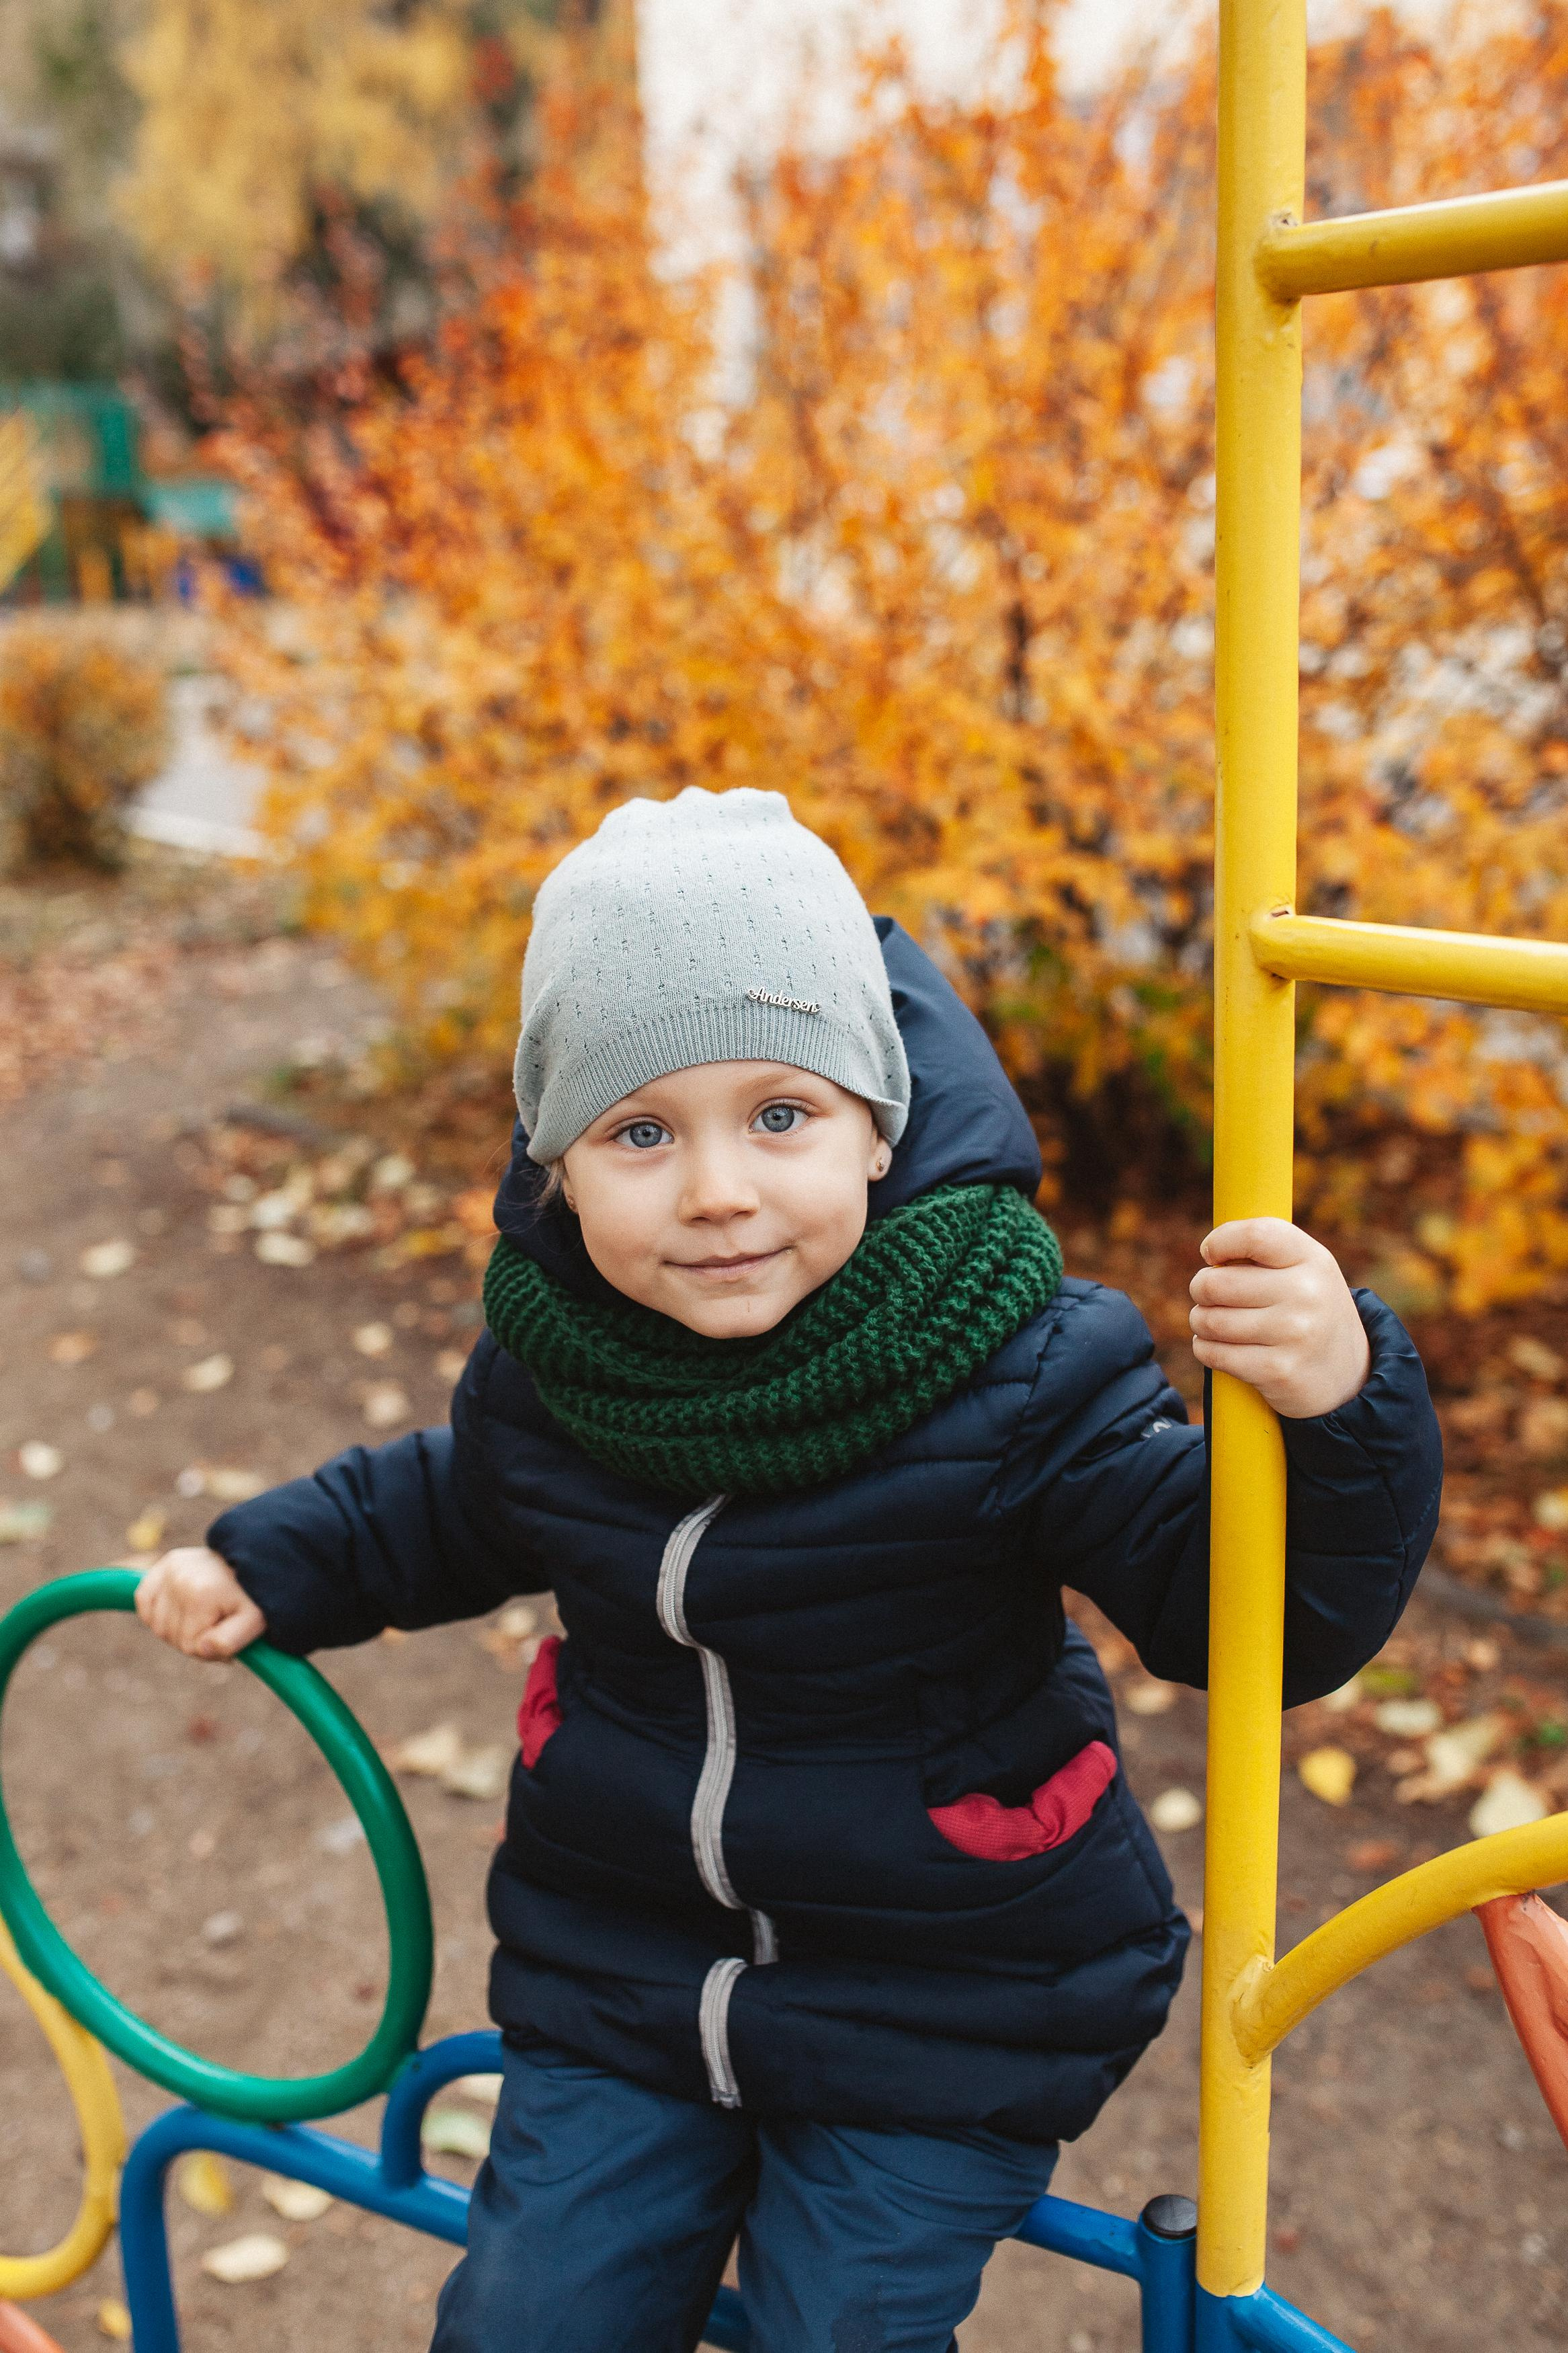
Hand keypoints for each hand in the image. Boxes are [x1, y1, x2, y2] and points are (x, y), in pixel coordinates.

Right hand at [134, 1547, 266, 1660]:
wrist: (255, 1564)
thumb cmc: (253, 1599)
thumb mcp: (253, 1623)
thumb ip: (229, 1642)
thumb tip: (201, 1648)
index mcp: (201, 1595)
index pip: (190, 1646)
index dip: (209, 1648)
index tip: (227, 1635)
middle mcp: (180, 1578)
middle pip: (172, 1636)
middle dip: (194, 1639)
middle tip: (216, 1624)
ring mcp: (170, 1570)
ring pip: (158, 1625)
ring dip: (177, 1628)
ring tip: (203, 1615)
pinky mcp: (164, 1564)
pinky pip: (144, 1601)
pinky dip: (156, 1612)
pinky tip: (179, 1609)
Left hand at [1189, 1218, 1371, 1418]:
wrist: (1348, 1374)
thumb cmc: (1307, 1310)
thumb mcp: (1304, 1269)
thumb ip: (1263, 1250)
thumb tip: (1210, 1250)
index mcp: (1312, 1259)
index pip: (1254, 1235)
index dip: (1219, 1242)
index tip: (1211, 1255)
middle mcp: (1306, 1294)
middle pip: (1217, 1283)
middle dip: (1201, 1289)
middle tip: (1208, 1295)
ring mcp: (1293, 1334)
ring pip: (1209, 1320)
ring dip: (1201, 1321)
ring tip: (1213, 1323)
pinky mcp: (1277, 1370)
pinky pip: (1212, 1353)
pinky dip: (1204, 1349)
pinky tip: (1217, 1347)